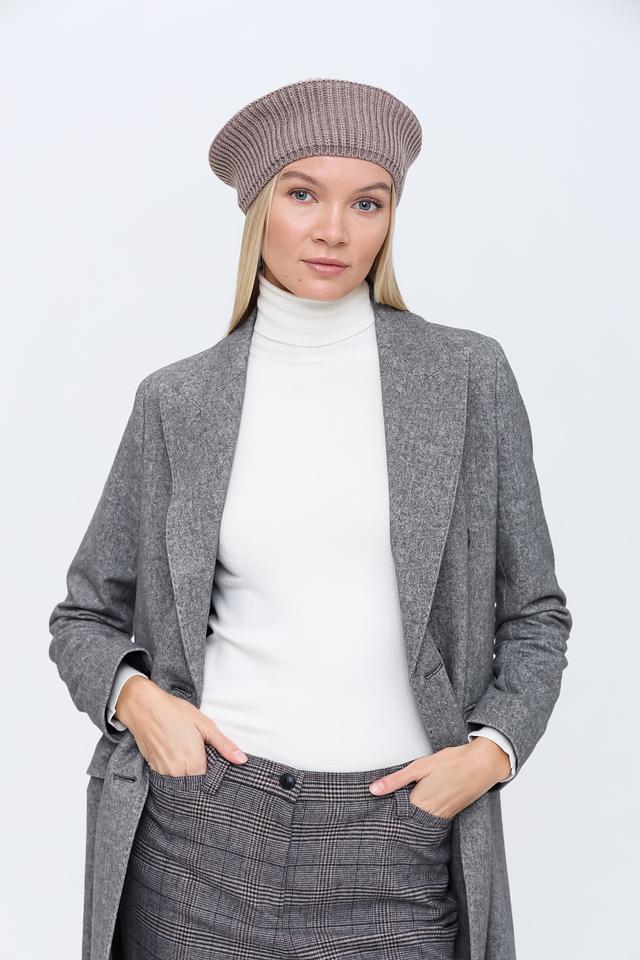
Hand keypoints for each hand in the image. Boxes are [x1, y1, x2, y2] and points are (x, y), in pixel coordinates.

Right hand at [115, 675, 248, 775]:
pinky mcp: (153, 768)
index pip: (209, 783)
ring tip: (191, 759)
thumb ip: (224, 746)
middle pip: (195, 786)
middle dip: (202, 780)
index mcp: (193, 763)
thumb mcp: (205, 725)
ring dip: (188, 777)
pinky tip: (178, 758)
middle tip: (205, 762)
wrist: (144, 707)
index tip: (218, 770)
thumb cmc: (176, 712)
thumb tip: (242, 760)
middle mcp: (177, 772)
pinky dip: (176, 773)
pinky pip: (168, 778)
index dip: (215, 778)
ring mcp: (163, 772)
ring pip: (181, 784)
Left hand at [367, 738, 511, 819]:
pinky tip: (421, 804)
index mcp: (420, 804)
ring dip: (410, 816)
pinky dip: (424, 814)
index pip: (395, 816)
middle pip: (407, 822)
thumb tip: (373, 790)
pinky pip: (433, 819)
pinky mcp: (452, 814)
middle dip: (396, 817)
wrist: (483, 765)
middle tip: (384, 811)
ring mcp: (443, 817)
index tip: (374, 812)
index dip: (384, 813)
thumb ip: (395, 780)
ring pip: (420, 822)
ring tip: (400, 807)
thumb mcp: (419, 767)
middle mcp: (431, 816)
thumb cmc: (451, 763)